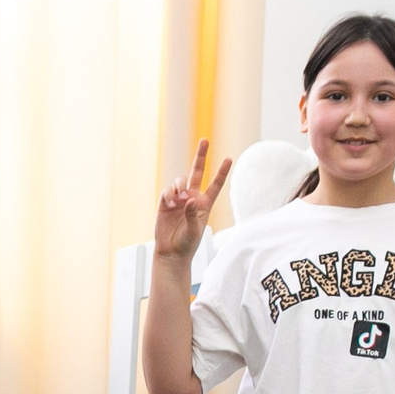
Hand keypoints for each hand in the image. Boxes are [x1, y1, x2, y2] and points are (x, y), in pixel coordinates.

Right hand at [155, 138, 231, 260]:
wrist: (171, 252)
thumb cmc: (187, 244)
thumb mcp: (195, 231)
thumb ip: (194, 215)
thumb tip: (189, 199)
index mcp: (205, 204)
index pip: (216, 184)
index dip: (222, 172)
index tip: (229, 158)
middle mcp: (192, 198)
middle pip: (197, 172)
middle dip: (201, 156)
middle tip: (205, 140)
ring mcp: (178, 199)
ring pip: (180, 181)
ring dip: (180, 185)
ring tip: (179, 197)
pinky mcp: (165, 204)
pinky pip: (167, 192)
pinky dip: (168, 195)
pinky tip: (169, 204)